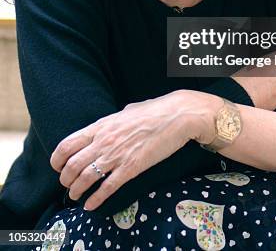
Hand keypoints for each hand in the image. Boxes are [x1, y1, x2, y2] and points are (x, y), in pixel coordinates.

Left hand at [49, 90, 192, 210]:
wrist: (177, 115)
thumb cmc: (155, 110)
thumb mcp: (127, 111)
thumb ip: (115, 120)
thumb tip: (112, 122)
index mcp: (102, 126)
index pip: (67, 145)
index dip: (57, 160)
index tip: (58, 167)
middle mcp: (104, 141)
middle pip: (72, 166)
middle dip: (65, 179)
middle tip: (67, 184)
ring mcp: (117, 155)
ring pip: (85, 179)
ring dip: (76, 191)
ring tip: (75, 196)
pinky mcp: (132, 167)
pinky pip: (108, 188)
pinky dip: (96, 199)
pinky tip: (91, 205)